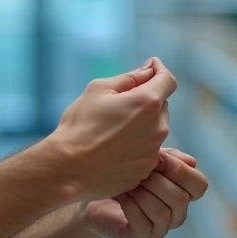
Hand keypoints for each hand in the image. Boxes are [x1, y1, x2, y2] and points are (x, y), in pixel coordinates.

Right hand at [47, 58, 177, 202]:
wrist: (68, 168)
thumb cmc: (80, 126)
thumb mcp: (98, 90)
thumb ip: (128, 78)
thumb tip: (148, 70)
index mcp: (147, 103)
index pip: (168, 80)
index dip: (159, 70)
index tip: (150, 67)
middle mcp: (158, 128)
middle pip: (161, 105)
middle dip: (147, 99)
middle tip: (120, 102)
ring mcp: (154, 151)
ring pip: (155, 129)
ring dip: (143, 123)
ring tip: (113, 128)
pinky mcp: (146, 169)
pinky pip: (147, 150)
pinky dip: (137, 144)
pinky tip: (113, 146)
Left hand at [83, 148, 208, 237]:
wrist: (94, 198)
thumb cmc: (122, 176)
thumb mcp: (145, 161)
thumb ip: (168, 158)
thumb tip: (191, 162)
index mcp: (182, 193)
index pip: (200, 186)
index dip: (181, 170)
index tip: (156, 157)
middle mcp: (176, 214)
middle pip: (181, 198)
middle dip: (156, 180)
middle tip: (135, 170)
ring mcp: (161, 228)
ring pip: (162, 211)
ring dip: (141, 192)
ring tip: (127, 182)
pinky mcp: (142, 236)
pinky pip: (143, 222)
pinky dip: (130, 204)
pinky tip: (120, 194)